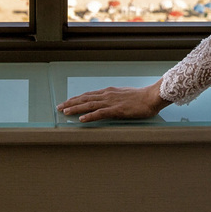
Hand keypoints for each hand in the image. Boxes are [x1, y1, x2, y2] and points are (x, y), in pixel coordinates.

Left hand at [57, 80, 171, 122]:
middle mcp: (107, 95)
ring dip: (76, 108)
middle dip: (71, 102)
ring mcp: (111, 102)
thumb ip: (114, 99)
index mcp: (109, 92)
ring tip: (65, 112)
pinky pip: (100, 113)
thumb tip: (107, 104)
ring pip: (89, 105)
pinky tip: (81, 119)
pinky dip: (89, 116)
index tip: (66, 102)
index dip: (76, 99)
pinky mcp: (116, 110)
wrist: (152, 97)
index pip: (88, 95)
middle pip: (85, 98)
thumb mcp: (124, 96)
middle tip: (59, 107)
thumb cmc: (140, 98)